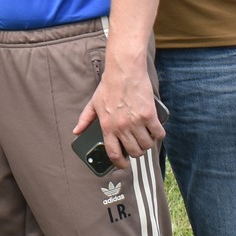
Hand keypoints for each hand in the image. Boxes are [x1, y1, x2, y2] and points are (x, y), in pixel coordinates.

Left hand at [72, 44, 164, 164]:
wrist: (124, 70)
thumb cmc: (109, 86)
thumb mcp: (94, 103)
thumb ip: (85, 119)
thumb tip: (77, 131)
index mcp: (107, 126)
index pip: (114, 153)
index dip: (120, 163)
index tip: (123, 164)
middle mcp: (122, 127)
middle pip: (134, 152)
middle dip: (136, 153)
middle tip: (137, 147)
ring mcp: (136, 122)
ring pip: (147, 145)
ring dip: (147, 144)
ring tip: (145, 138)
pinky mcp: (149, 115)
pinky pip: (158, 133)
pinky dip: (158, 135)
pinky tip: (155, 131)